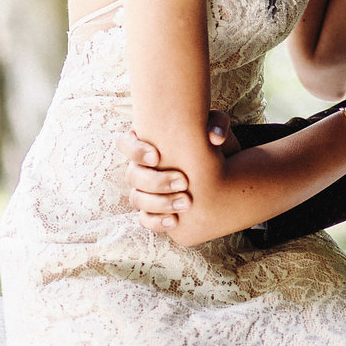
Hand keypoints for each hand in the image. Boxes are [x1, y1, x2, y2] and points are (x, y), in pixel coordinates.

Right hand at [117, 112, 236, 231]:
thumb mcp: (215, 127)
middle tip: (184, 182)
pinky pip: (145, 219)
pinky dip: (157, 221)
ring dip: (160, 202)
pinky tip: (174, 221)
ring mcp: (144, 189)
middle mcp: (141, 166)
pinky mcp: (153, 209)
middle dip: (156, 181)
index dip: (135, 151)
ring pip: (137, 198)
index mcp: (147, 140)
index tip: (157, 157)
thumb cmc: (209, 140)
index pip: (125, 143)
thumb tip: (216, 137)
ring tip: (186, 202)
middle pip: (133, 175)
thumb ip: (216, 124)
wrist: (220, 167)